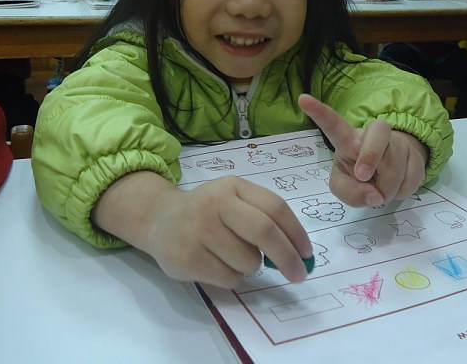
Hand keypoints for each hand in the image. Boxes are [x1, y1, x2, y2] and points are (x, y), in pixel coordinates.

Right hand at [93, 172, 311, 288]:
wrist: (159, 220)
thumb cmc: (208, 212)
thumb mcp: (234, 200)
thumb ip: (263, 217)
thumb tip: (299, 254)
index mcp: (233, 186)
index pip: (275, 208)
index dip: (296, 233)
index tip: (307, 254)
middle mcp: (215, 203)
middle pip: (264, 231)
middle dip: (287, 257)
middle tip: (299, 275)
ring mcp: (198, 229)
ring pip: (248, 260)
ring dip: (251, 267)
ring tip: (233, 257)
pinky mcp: (187, 257)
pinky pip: (229, 278)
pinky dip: (233, 278)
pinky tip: (217, 265)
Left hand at [298, 94, 427, 206]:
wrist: (390, 172)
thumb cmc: (358, 175)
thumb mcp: (344, 186)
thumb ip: (349, 193)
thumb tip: (373, 196)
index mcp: (347, 139)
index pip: (334, 124)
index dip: (319, 113)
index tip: (303, 99)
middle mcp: (373, 134)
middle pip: (376, 138)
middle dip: (370, 157)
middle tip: (362, 176)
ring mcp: (396, 142)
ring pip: (394, 167)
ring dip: (387, 189)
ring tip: (381, 189)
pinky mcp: (415, 154)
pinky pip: (410, 178)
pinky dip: (401, 191)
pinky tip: (396, 185)